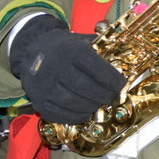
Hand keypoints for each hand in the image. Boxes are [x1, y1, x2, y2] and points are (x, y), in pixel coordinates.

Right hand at [8, 15, 124, 123]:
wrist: (33, 49)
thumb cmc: (66, 47)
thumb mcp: (83, 41)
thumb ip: (102, 50)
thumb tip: (125, 64)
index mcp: (71, 51)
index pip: (96, 69)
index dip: (112, 80)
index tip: (121, 85)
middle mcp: (55, 68)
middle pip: (85, 88)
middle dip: (103, 95)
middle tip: (112, 97)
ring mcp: (44, 86)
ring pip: (72, 102)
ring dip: (90, 107)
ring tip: (99, 105)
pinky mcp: (37, 100)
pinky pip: (58, 114)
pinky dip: (74, 116)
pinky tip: (84, 113)